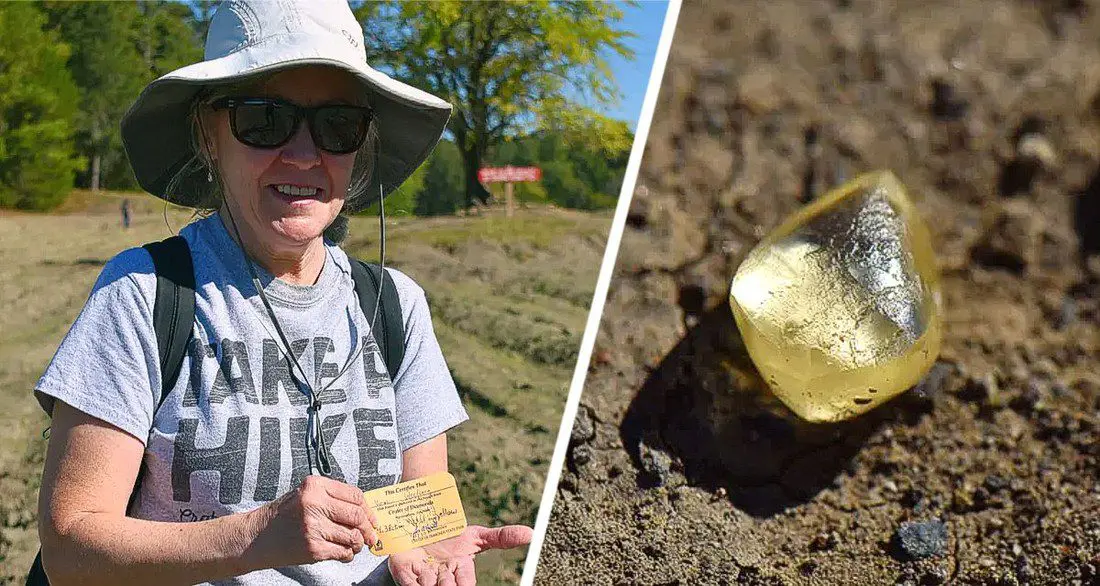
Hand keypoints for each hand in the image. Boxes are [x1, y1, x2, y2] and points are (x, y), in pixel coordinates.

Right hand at [247, 475, 378, 567]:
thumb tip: (366, 513)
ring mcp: (314, 527)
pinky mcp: (313, 548)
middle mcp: (314, 504)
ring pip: (352, 536)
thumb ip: (333, 499)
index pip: (355, 495)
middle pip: (357, 516)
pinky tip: (343, 552)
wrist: (255, 537)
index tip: (373, 519)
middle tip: (371, 536)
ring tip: (355, 545)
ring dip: (358, 543)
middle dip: (368, 528)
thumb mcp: (306, 496)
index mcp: (315, 486)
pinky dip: (348, 554)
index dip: (368, 510)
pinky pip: (343, 552)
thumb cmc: (283, 516)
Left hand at [388, 525, 531, 585]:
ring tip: (432, 576)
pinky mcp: (405, 573)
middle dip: (447, 585)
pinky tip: (418, 580)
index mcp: (460, 568)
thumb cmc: (452, 534)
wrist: (424, 523)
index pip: (466, 581)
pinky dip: (412, 583)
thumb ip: (502, 537)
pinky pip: (408, 583)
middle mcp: (442, 576)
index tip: (465, 584)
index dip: (465, 583)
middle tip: (447, 580)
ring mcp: (423, 575)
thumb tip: (532, 534)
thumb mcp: (477, 535)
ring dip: (430, 583)